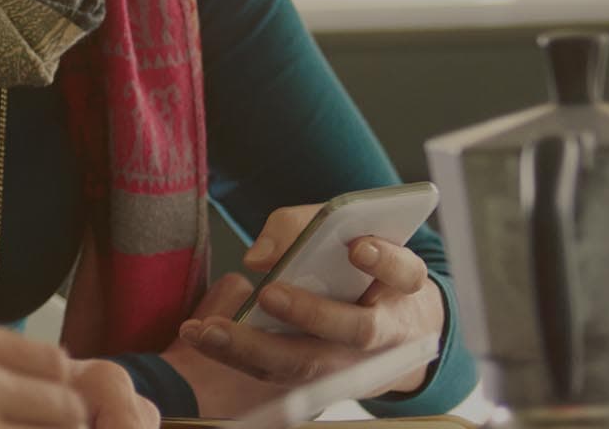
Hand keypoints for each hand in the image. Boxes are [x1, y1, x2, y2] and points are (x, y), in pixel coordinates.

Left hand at [178, 204, 446, 395]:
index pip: (406, 274)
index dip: (386, 261)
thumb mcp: (344, 231)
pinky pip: (279, 375)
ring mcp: (352, 365)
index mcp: (402, 288)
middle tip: (270, 293)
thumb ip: (303, 226)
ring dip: (255, 347)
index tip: (359, 247)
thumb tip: (259, 257)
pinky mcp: (317, 381)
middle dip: (312, 312)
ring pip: (309, 364)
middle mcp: (385, 332)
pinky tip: (202, 336)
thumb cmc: (359, 266)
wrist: (390, 325)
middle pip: (356, 330)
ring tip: (208, 329)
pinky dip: (238, 356)